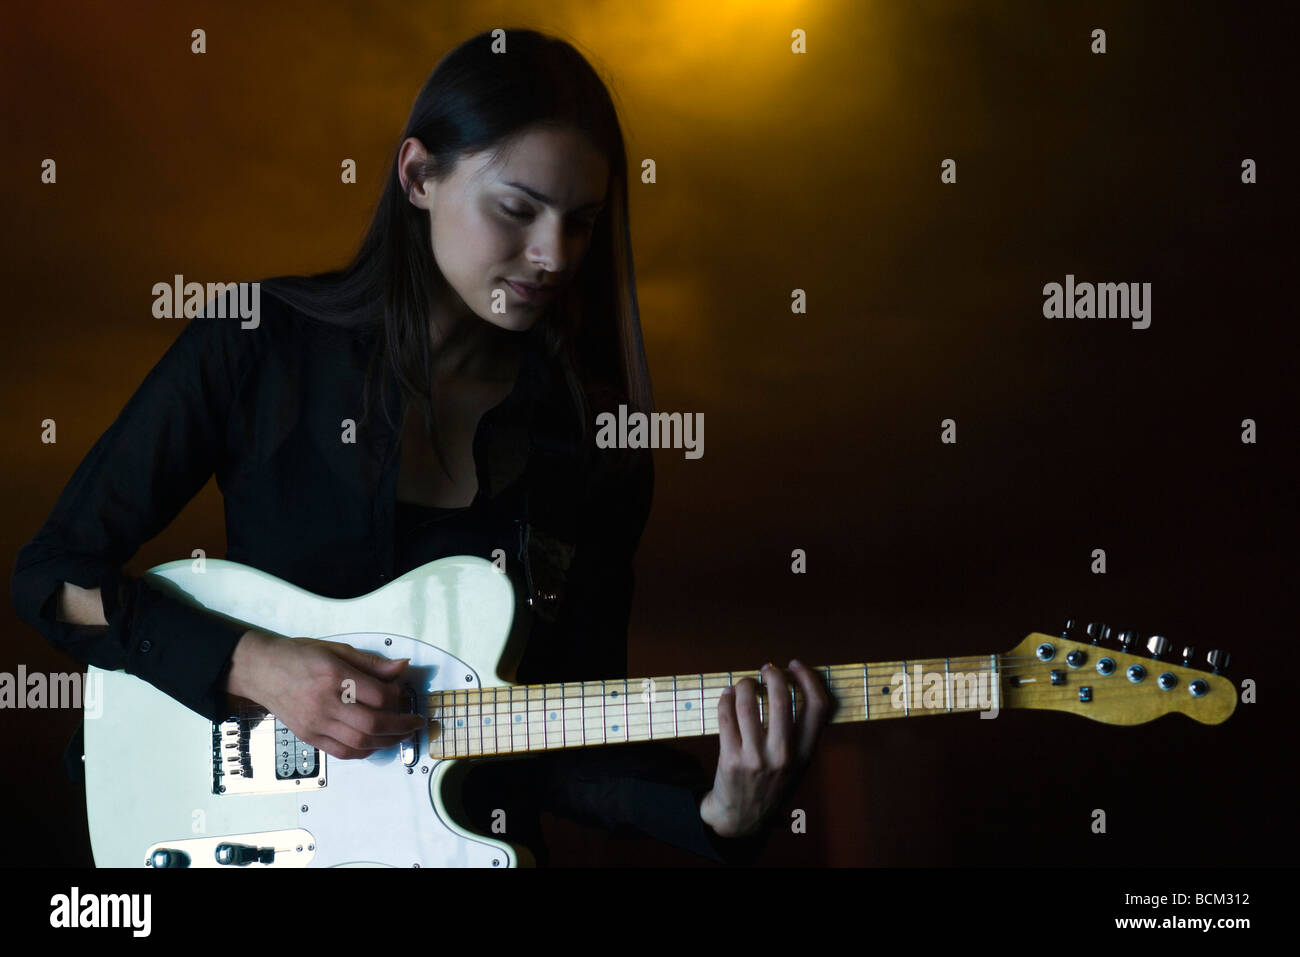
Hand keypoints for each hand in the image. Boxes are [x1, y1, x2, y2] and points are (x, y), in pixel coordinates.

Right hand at [225, 630, 425, 759]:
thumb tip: (402, 667)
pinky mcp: (309, 737)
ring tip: (401, 734)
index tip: (404, 694)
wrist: (261, 671)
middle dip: (401, 726)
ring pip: (360, 743)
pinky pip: (343, 753)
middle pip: (372, 725)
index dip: (398, 697)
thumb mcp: (337, 649)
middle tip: (415, 722)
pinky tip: (376, 743)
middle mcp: (325, 704)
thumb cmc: (299, 656)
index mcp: (334, 676)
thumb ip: (371, 662)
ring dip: (387, 742)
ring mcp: (316, 724)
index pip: (378, 696)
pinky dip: (365, 751)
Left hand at [699, 659, 830, 838]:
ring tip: (744, 684)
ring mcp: (756, 758)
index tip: (795, 665)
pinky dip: (726, 699)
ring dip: (745, 685)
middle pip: (782, 699)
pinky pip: (726, 716)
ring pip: (748, 704)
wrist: (741, 819)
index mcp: (805, 754)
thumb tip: (792, 685)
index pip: (818, 707)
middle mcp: (784, 755)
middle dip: (773, 675)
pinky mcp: (731, 759)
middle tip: (767, 669)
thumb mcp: (797, 766)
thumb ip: (800, 733)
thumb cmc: (770, 784)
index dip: (808, 678)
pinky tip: (727, 696)